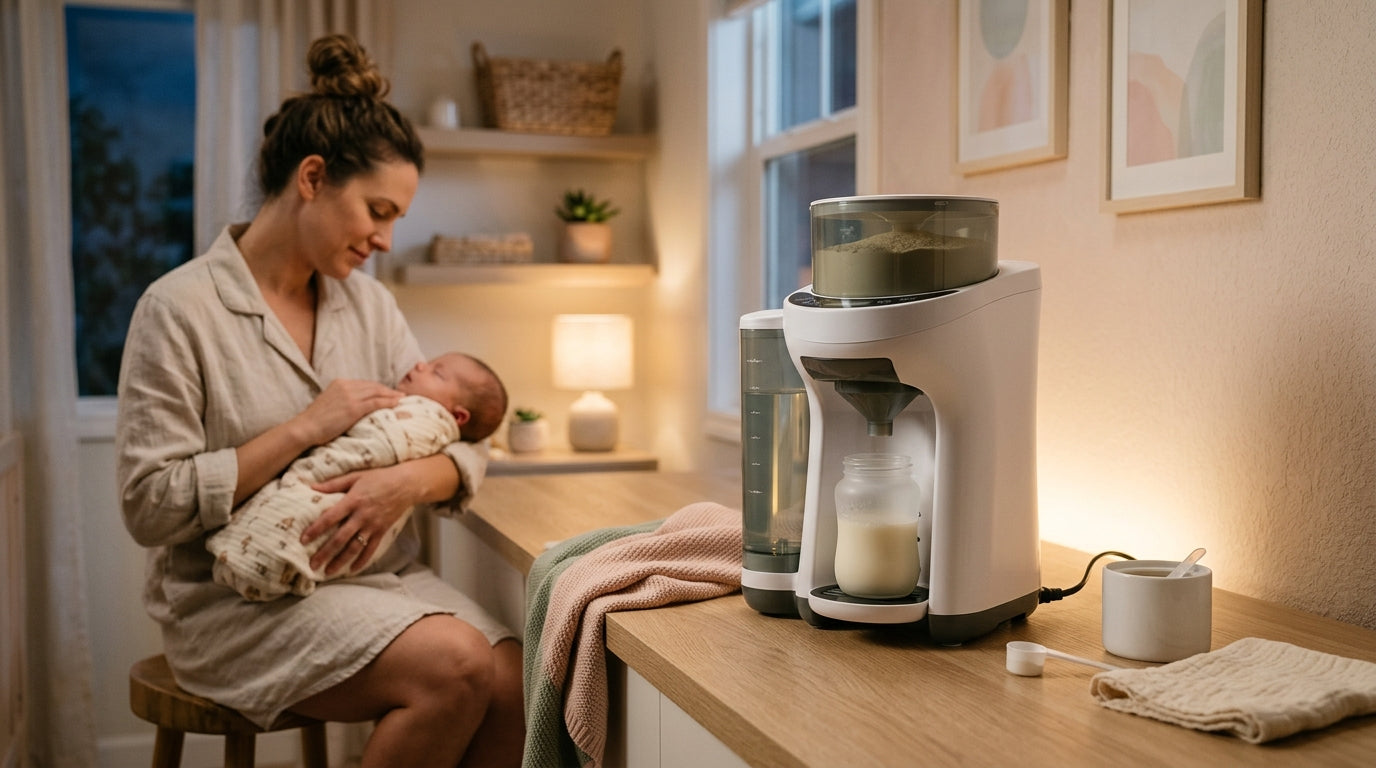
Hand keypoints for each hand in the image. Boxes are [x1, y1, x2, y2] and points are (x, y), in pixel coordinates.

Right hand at [293, 379, 402, 447]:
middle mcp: (346, 386)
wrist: (305, 428)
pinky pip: (376, 402)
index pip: (365, 384)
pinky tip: (397, 404)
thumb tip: (356, 405)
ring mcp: (350, 396)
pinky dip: (388, 402)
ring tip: (402, 399)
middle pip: (373, 386)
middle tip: (400, 395)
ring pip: (377, 392)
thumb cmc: (316, 421)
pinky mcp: (353, 407)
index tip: (389, 392)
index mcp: (340, 383)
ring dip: (392, 395)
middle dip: (388, 390)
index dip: (379, 388)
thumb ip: (343, 400)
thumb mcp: (330, 403)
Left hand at [301, 464, 416, 575]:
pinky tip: (352, 570)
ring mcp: (373, 525)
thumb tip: (312, 487)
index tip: (303, 540)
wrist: (406, 484)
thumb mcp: (355, 476)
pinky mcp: (382, 531)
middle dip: (325, 553)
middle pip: (340, 538)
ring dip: (340, 561)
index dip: (316, 529)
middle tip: (312, 565)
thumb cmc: (379, 478)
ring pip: (354, 547)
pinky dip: (362, 561)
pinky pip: (371, 549)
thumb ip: (333, 484)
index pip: (330, 517)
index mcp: (353, 500)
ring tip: (328, 571)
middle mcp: (362, 516)